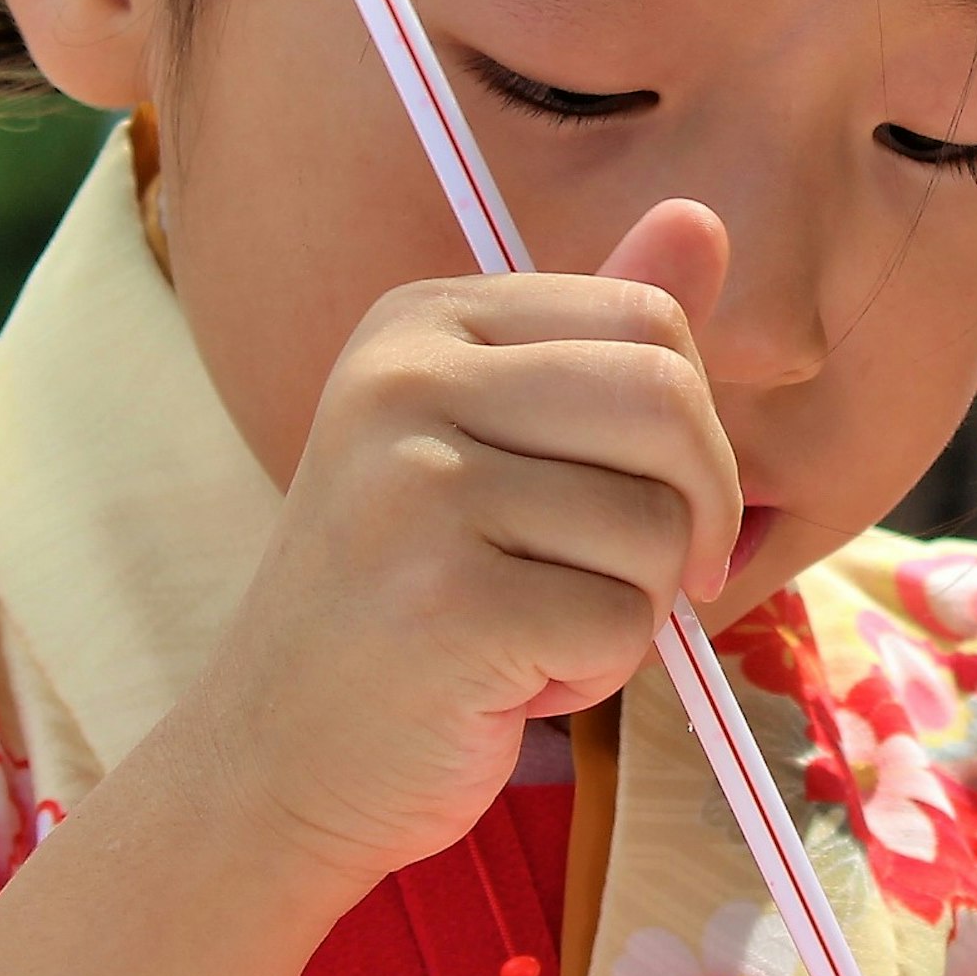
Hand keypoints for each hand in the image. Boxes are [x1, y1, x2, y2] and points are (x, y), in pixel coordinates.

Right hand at [170, 199, 740, 896]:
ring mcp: (413, 490)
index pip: (645, 318)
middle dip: (693, 513)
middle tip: (642, 582)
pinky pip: (622, 623)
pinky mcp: (443, 606)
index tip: (649, 500)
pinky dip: (595, 673)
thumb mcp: (496, 445)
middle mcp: (401, 382)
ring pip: (657, 527)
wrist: (274, 758)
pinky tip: (508, 684)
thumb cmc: (411, 601)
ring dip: (630, 609)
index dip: (690, 427)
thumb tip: (702, 216)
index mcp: (418, 320)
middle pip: (667, 404)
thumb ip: (598, 343)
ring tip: (528, 631)